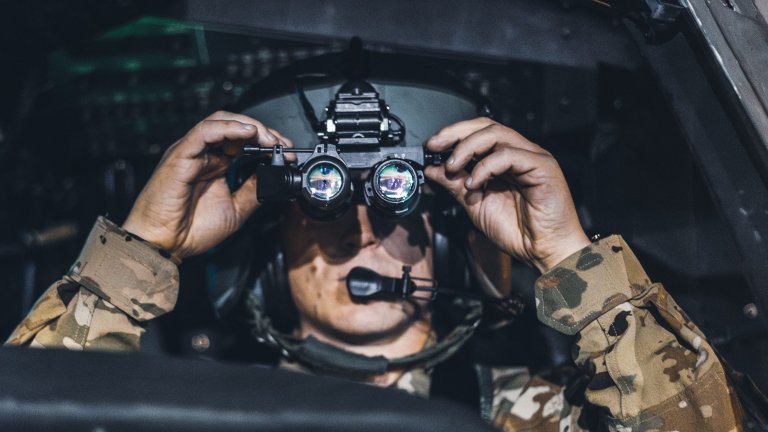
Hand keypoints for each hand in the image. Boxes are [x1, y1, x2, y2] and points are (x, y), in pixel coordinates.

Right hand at [123, 111, 293, 258]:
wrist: (164, 244)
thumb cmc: (190, 230)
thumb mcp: (236, 210)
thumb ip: (253, 191)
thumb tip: (274, 177)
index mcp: (215, 165)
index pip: (243, 141)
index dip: (266, 142)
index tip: (287, 153)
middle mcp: (203, 154)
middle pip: (235, 126)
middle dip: (263, 132)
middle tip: (283, 145)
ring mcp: (191, 152)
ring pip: (221, 121)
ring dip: (249, 127)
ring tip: (269, 139)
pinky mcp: (181, 154)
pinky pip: (205, 131)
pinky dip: (228, 128)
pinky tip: (248, 133)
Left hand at [425, 118, 589, 272]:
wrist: (544, 252)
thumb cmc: (519, 232)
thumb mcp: (476, 206)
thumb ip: (455, 185)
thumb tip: (433, 170)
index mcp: (505, 161)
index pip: (478, 134)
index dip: (453, 135)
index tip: (431, 147)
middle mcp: (519, 154)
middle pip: (486, 126)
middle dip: (456, 134)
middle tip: (435, 147)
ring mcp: (532, 158)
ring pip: (496, 134)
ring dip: (467, 148)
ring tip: (452, 167)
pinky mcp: (543, 167)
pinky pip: (509, 155)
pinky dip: (485, 166)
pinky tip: (474, 183)